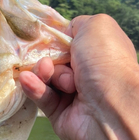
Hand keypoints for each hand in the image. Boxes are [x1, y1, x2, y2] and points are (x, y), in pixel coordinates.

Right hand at [19, 14, 138, 139]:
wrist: (110, 105)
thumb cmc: (105, 61)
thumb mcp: (96, 25)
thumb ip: (77, 24)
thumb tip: (64, 33)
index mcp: (97, 53)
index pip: (68, 43)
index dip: (55, 40)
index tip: (47, 39)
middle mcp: (87, 74)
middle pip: (54, 61)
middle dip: (49, 58)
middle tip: (52, 62)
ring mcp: (72, 95)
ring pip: (45, 79)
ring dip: (42, 72)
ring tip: (46, 72)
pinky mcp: (59, 115)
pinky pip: (41, 98)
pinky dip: (34, 87)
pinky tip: (28, 80)